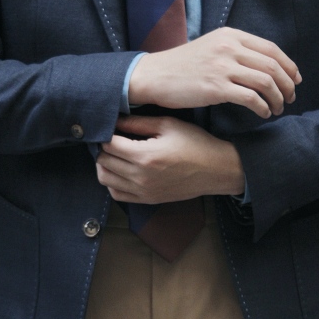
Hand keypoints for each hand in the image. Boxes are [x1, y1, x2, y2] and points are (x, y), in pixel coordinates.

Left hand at [96, 115, 245, 203]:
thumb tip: (114, 118)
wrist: (216, 170)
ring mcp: (143, 191)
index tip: (111, 127)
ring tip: (114, 154)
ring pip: (105, 179)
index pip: (108, 144)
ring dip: (104, 165)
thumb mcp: (168, 125)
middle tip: (111, 138)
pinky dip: (112, 182)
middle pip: (103, 161)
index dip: (105, 133)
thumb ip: (138, 123)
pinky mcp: (147, 199)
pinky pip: (117, 194)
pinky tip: (120, 170)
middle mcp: (141, 177)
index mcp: (145, 155)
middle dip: (103, 147)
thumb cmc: (195, 143)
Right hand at [128, 27, 300, 118]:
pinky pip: (251, 98)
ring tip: (278, 108)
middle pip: (273, 66)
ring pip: (266, 82)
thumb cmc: (183, 65)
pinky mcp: (216, 88)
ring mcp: (222, 67)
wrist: (155, 75)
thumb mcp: (212, 46)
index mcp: (231, 35)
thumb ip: (236, 50)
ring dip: (278, 98)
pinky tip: (264, 113)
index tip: (295, 79)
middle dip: (287, 84)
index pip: (271, 49)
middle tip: (290, 97)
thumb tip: (263, 65)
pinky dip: (263, 107)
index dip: (289, 65)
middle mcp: (229, 48)